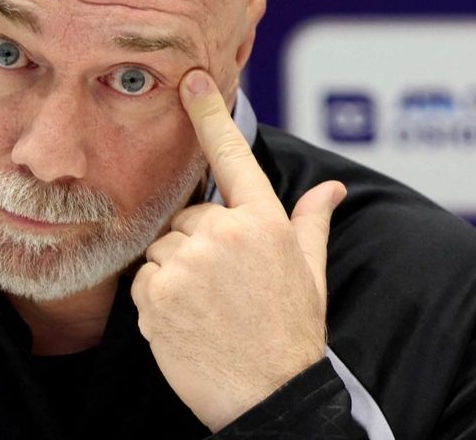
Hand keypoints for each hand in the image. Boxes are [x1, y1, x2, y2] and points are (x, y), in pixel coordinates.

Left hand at [130, 69, 345, 431]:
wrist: (269, 397)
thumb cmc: (290, 335)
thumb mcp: (309, 274)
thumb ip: (311, 223)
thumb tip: (332, 190)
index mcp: (265, 223)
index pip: (233, 156)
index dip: (211, 115)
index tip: (193, 79)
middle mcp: (226, 235)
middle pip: (187, 217)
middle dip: (196, 245)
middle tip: (221, 287)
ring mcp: (189, 264)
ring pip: (161, 247)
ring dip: (174, 273)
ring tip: (206, 308)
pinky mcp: (157, 295)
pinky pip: (143, 279)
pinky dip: (155, 299)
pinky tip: (185, 322)